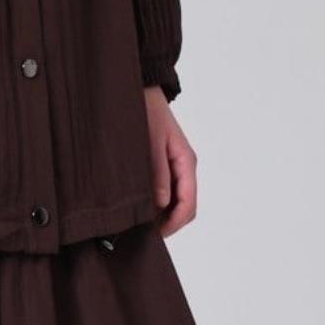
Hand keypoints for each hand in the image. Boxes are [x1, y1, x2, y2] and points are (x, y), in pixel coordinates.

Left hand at [145, 86, 195, 234]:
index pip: (188, 204)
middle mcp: (184, 167)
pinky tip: (136, 204)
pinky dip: (154, 201)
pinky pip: (164, 190)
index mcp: (186, 162)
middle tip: (142, 233)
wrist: (140, 88)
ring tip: (136, 221)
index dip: (173, 224)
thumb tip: (161, 204)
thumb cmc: (145, 110)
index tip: (155, 236)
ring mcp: (174, 166)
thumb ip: (157, 173)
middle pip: (184, 207)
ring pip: (174, 201)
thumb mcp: (150, 142)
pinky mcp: (163, 164)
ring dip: (159, 213)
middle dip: (167, 223)